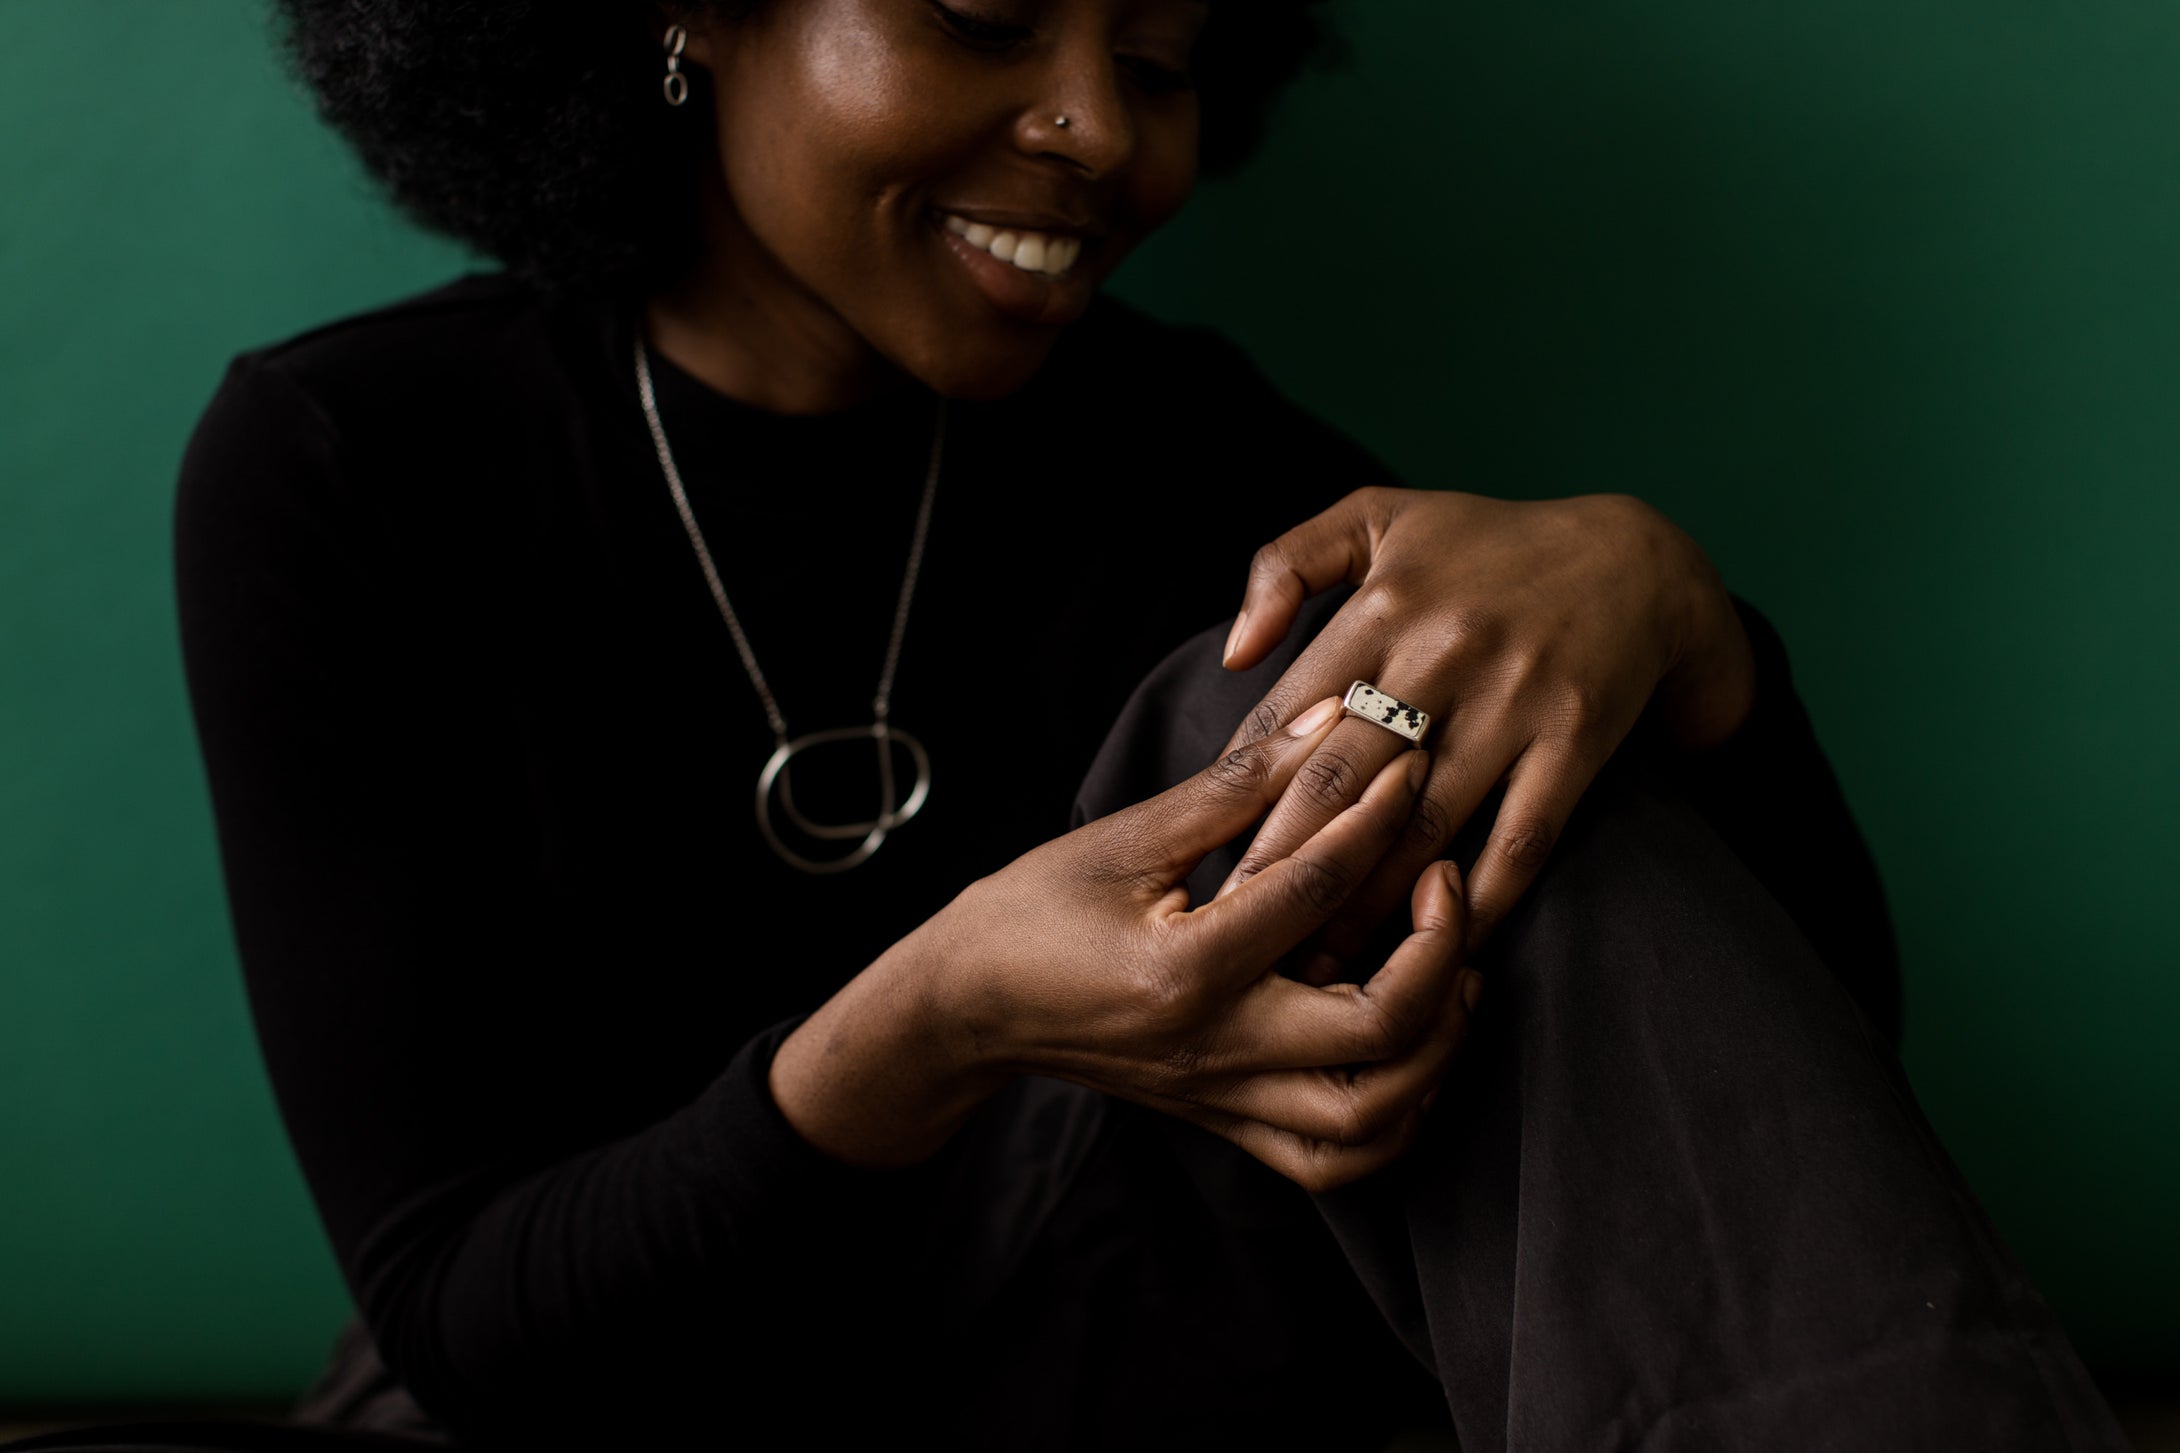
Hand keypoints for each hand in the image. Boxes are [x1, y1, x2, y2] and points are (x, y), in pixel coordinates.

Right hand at [774, 698, 1477, 1191]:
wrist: (969, 1008)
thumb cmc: (1033, 913)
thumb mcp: (1126, 838)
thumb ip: (1238, 785)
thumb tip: (1332, 719)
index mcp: (1184, 968)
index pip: (1317, 888)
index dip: (1380, 815)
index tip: (1412, 765)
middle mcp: (1215, 1047)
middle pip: (1378, 1032)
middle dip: (1441, 955)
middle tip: (1446, 885)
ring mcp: (1224, 1097)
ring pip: (1372, 1119)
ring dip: (1438, 1049)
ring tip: (1454, 973)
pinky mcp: (1227, 1122)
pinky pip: (1337, 1159)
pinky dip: (1397, 1115)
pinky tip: (1416, 1052)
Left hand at [1217, 488, 1754, 966]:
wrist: (1637, 558)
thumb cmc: (1486, 543)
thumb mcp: (1380, 517)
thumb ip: (1286, 564)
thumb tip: (1234, 653)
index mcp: (1383, 606)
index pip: (1287, 718)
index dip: (1238, 796)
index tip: (1199, 859)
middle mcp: (1444, 653)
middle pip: (1341, 781)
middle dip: (1281, 866)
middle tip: (1232, 936)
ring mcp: (1514, 702)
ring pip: (1421, 826)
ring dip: (1365, 906)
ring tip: (1314, 967)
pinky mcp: (1575, 742)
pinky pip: (1520, 841)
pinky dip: (1476, 902)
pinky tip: (1432, 949)